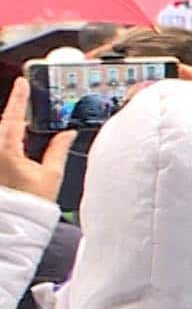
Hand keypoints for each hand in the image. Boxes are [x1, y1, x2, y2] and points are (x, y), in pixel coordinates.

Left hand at [0, 79, 74, 202]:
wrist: (15, 226)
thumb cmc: (31, 205)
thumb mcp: (51, 175)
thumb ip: (58, 150)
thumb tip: (66, 133)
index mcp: (6, 150)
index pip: (12, 116)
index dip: (19, 97)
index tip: (22, 82)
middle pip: (5, 124)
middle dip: (18, 114)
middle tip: (32, 104)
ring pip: (2, 134)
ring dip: (15, 129)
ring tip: (30, 127)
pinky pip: (2, 145)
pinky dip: (11, 140)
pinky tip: (22, 145)